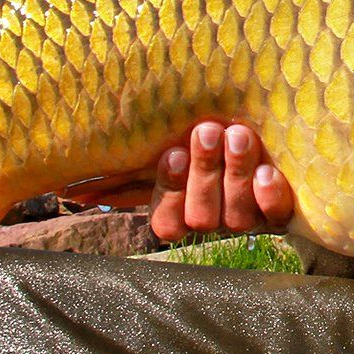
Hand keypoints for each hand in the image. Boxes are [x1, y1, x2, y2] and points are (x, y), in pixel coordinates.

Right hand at [148, 120, 295, 242]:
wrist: (268, 133)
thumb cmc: (210, 133)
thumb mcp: (175, 141)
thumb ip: (142, 155)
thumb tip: (73, 174)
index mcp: (182, 211)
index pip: (167, 221)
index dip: (170, 190)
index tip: (174, 153)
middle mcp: (213, 221)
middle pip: (202, 217)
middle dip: (204, 172)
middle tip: (207, 131)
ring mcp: (247, 220)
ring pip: (237, 217)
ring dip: (235, 174)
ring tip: (238, 135)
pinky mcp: (279, 214)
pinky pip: (276, 216)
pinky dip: (269, 196)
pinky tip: (266, 173)